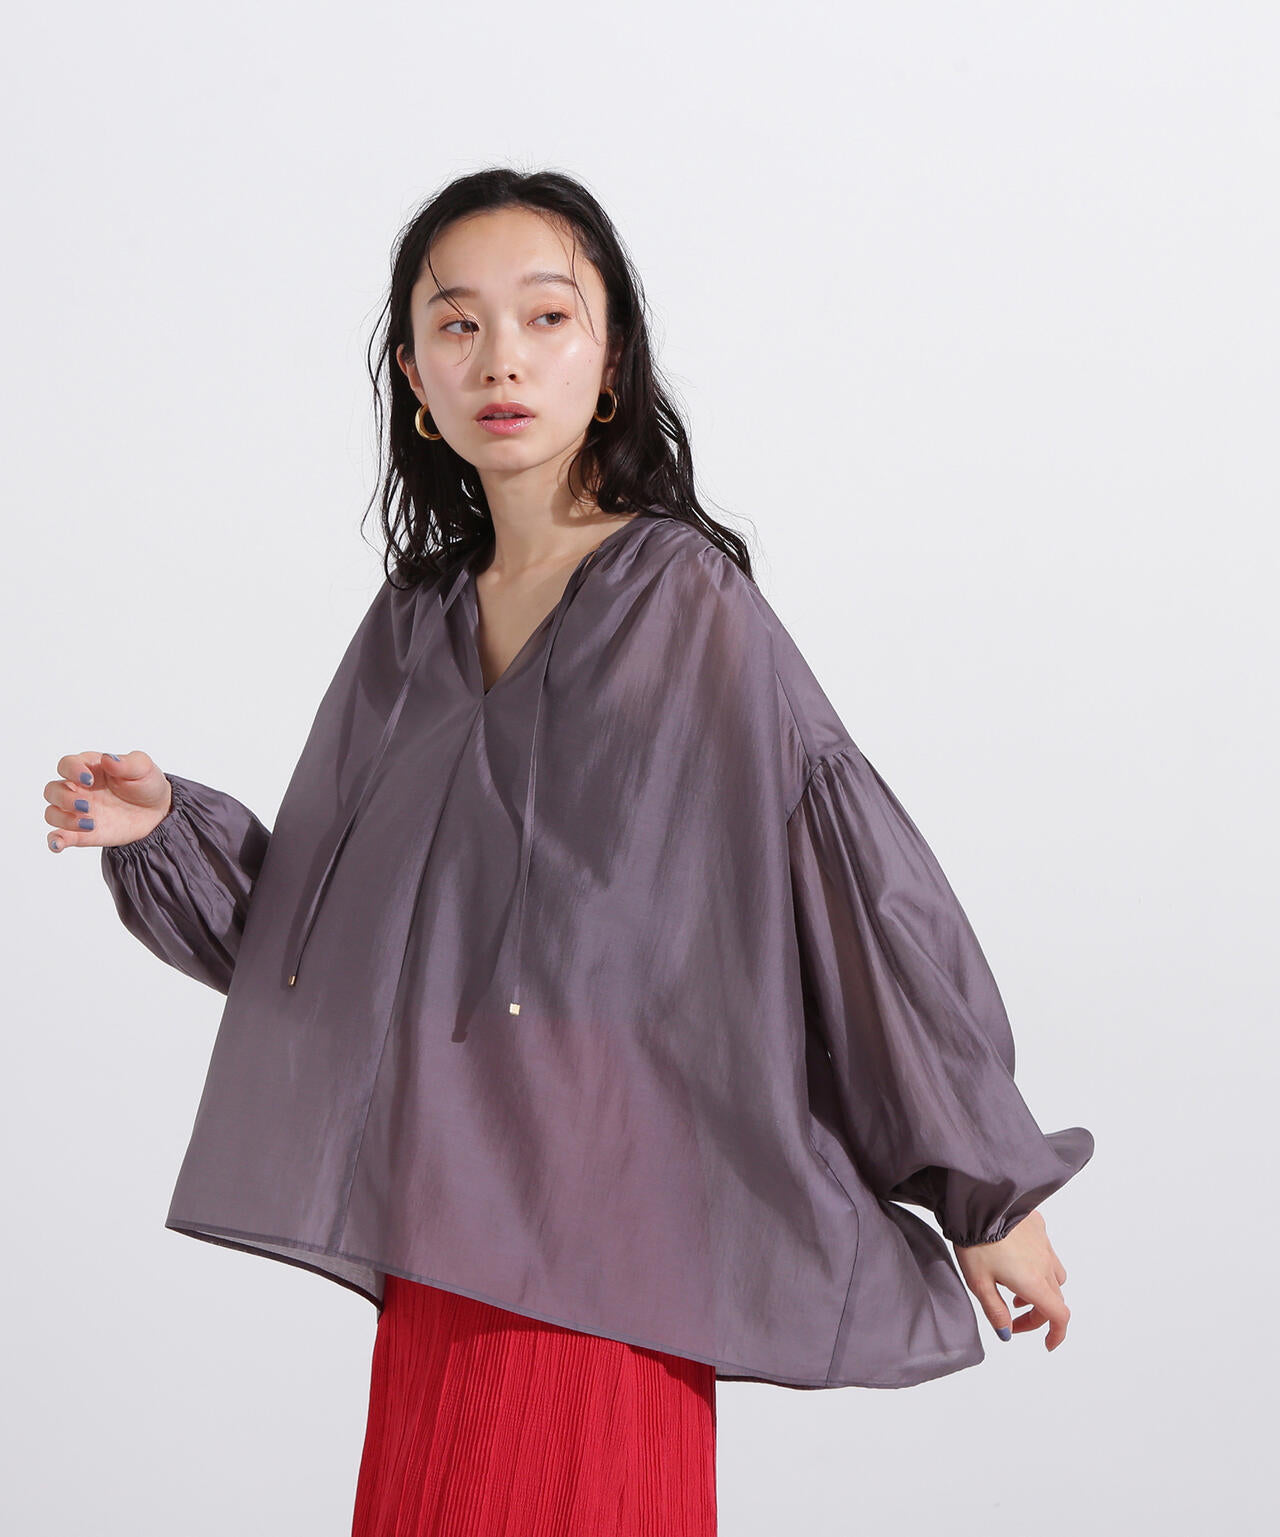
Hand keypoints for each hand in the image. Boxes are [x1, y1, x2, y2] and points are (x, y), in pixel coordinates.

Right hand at [44, 750, 172, 852]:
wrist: (157, 812)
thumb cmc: (146, 784)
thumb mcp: (143, 768)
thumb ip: (127, 763)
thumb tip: (107, 759)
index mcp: (89, 768)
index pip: (66, 764)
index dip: (71, 770)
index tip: (89, 780)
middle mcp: (78, 789)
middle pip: (52, 790)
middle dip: (65, 798)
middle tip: (87, 805)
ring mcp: (78, 812)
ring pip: (52, 813)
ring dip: (63, 819)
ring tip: (90, 824)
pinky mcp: (82, 833)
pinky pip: (59, 837)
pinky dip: (55, 841)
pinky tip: (59, 845)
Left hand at [953, 1209, 1072, 1350]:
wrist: (977, 1201)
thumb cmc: (975, 1242)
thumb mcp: (979, 1283)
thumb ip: (995, 1311)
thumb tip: (1007, 1333)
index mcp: (1033, 1282)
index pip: (1059, 1316)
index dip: (1057, 1334)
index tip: (1047, 1344)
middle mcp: (1045, 1264)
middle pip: (1054, 1299)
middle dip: (1037, 1315)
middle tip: (1013, 1317)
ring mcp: (1044, 1243)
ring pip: (1054, 1276)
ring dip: (1041, 1290)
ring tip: (1015, 1290)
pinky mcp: (1038, 1226)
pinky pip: (1046, 1252)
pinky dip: (1037, 1265)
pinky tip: (1015, 1259)